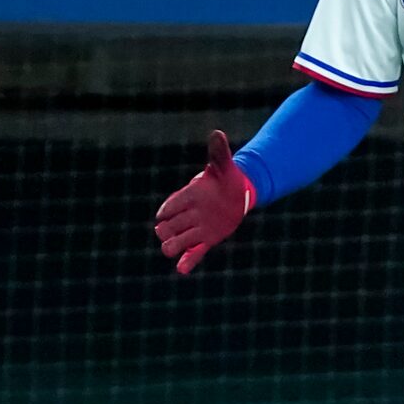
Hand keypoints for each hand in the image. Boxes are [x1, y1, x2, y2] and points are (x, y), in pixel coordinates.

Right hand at [154, 129, 253, 275]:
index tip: (165, 215)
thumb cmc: (227, 177)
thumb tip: (217, 133)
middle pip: (169, 226)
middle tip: (168, 231)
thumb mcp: (224, 165)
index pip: (170, 207)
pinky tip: (182, 269)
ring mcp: (197, 229)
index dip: (166, 212)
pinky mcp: (207, 240)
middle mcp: (189, 214)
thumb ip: (219, 152)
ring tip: (172, 249)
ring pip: (178, 241)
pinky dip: (188, 261)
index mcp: (188, 196)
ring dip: (173, 246)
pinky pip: (195, 253)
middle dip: (165, 230)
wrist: (239, 192)